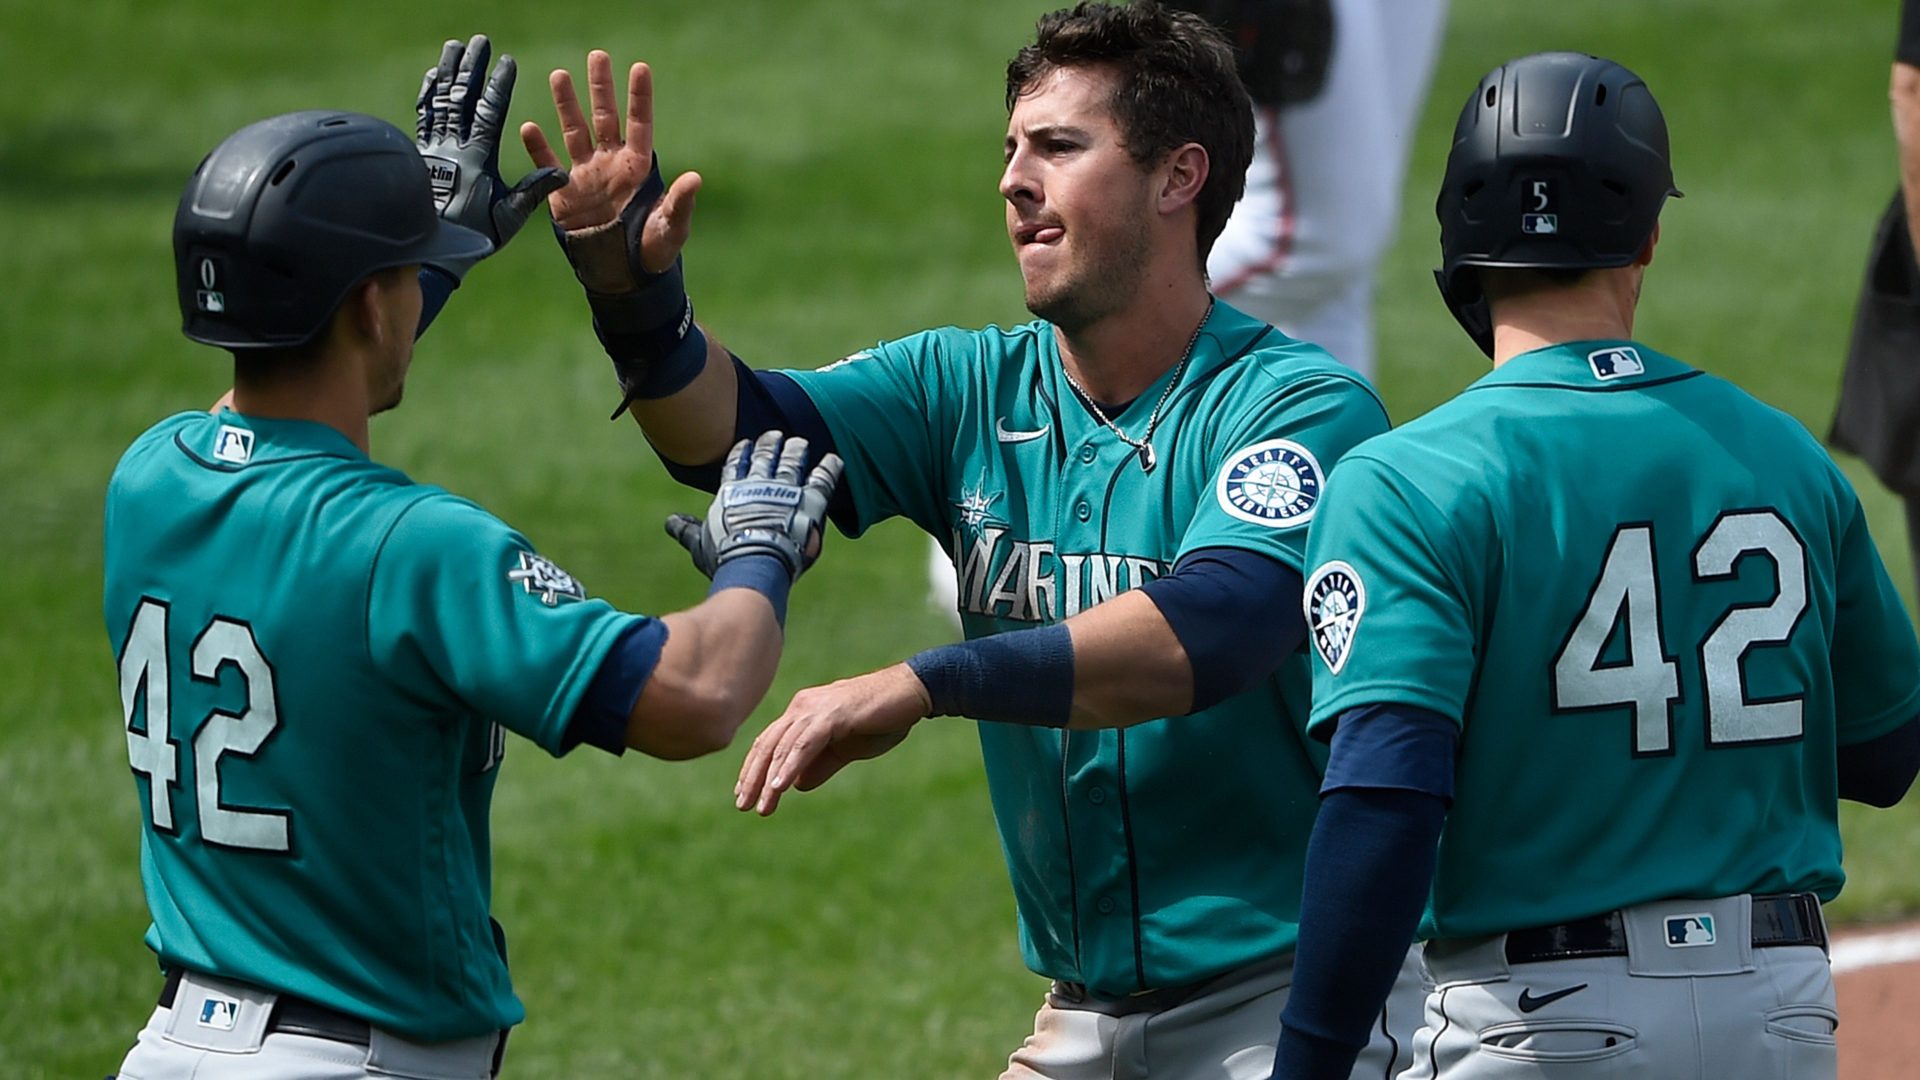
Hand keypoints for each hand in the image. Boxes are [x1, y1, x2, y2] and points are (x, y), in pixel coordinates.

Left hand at [414, 35, 566, 279]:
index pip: (489, 112)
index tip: (507, 62)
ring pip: (440, 101)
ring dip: (447, 72)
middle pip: (461, 97)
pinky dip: (428, 94)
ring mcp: (434, 148)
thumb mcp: (508, 217)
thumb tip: (565, 175)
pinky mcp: (421, 153)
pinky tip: (432, 77)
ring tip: (453, 47)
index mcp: (477, 158)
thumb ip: (534, 192)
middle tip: (478, 42)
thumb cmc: (474, 235)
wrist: (430, 250)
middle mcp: (453, 147)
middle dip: (470, 66)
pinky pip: (424, 116)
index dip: (498, 85)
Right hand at [520, 50, 701, 283]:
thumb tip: (695, 178)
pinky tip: (529, 127)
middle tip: (597, 56)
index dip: (639, 97)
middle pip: (605, 117)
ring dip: (566, 105)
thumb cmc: (654, 251)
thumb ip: (680, 203)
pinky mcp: (563, 194)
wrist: (623, 277)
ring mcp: (586, 176)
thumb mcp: (671, 228)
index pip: (640, 124)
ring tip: (559, 75)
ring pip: (575, 131)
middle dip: (601, 87)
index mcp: (639, 167)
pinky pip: (548, 165)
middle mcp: (612, 164)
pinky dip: (538, 148)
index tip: (639, 67)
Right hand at [666, 430, 842, 580]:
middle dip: (769, 445)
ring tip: (799, 443)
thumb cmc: (726, 556)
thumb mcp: (701, 544)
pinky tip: (834, 459)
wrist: (757, 560)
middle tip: (774, 435)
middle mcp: (759, 484)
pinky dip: (829, 468)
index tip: (746, 444)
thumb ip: (687, 530)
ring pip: (792, 462)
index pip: (736, 465)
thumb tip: (670, 522)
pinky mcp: (810, 500)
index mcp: (733, 491)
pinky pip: (822, 479)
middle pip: (765, 458)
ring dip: (795, 451)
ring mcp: (786, 490)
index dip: (741, 453)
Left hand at [734, 666, 932, 814]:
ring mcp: (816, 709)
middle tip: (742, 806)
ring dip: (769, 779)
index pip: (769, 743)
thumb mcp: (847, 749)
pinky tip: (780, 787)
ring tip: (761, 805)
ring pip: (783, 747)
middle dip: (753, 777)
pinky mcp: (832, 714)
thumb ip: (821, 764)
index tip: (745, 795)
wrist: (912, 694)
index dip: (754, 769)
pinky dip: (790, 766)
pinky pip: (805, 744)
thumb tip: (797, 786)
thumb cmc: (882, 719)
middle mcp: (802, 707)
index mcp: (803, 713)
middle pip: (768, 744)